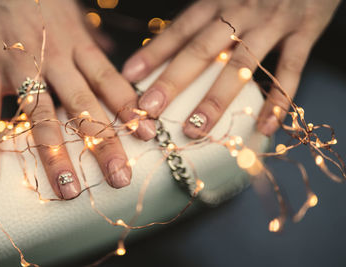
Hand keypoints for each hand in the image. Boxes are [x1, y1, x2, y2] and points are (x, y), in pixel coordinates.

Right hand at [0, 0, 155, 198]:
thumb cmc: (34, 1)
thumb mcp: (70, 16)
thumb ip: (90, 40)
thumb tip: (112, 50)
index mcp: (77, 47)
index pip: (110, 82)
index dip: (130, 109)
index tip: (149, 136)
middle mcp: (55, 58)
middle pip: (83, 105)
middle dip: (103, 143)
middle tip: (119, 177)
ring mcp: (19, 64)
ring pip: (41, 114)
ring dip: (54, 154)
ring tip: (68, 188)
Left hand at [122, 0, 340, 137]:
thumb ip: (204, 20)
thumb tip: (170, 53)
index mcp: (218, 2)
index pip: (180, 30)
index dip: (153, 53)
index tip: (129, 77)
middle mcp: (240, 11)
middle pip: (201, 50)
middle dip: (173, 82)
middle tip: (150, 111)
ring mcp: (272, 22)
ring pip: (240, 64)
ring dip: (215, 99)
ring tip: (194, 128)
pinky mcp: (305, 31)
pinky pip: (291, 69)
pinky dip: (279, 100)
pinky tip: (264, 127)